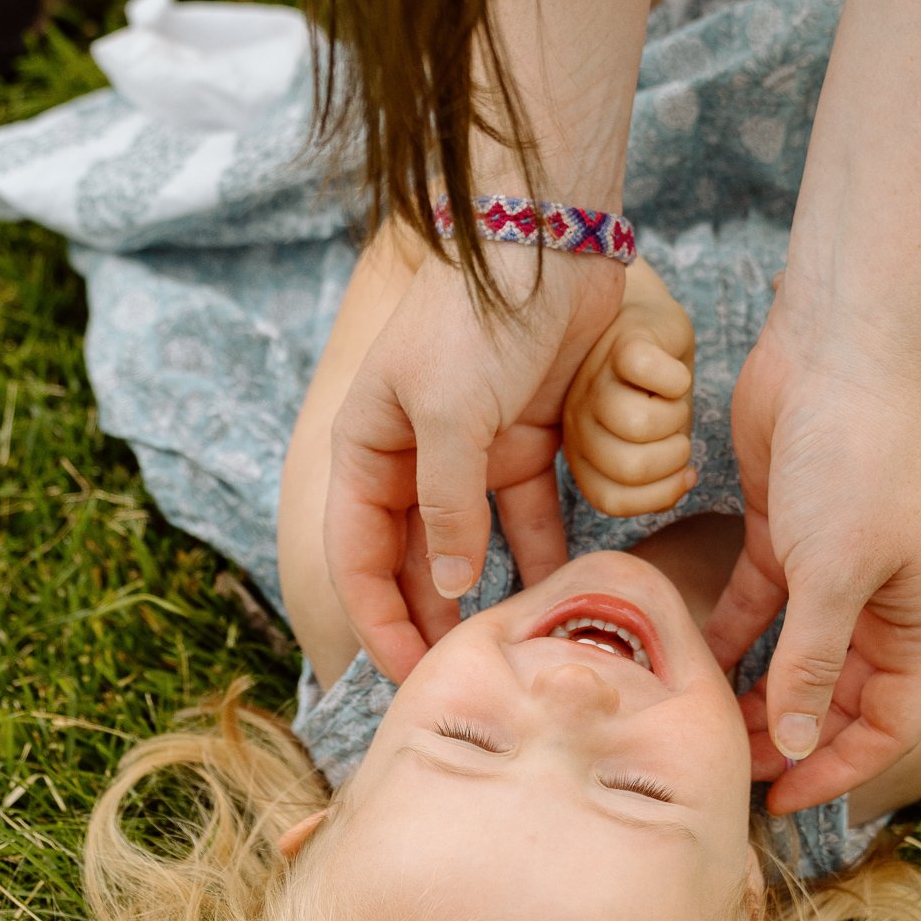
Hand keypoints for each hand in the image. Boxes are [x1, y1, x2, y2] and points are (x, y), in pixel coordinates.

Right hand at [325, 245, 625, 681]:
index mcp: (367, 447)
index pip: (358, 556)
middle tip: (467, 682)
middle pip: (411, 559)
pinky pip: (530, 512)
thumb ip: (445, 505)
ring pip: (473, 542)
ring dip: (488, 593)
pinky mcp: (527, 437)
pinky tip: (563, 592)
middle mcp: (412, 454)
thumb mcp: (449, 414)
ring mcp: (472, 447)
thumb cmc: (476, 317)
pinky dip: (543, 549)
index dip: (381, 621)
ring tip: (514, 648)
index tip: (412, 678)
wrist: (545, 239)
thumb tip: (446, 584)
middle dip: (433, 619)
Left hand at [562, 260, 695, 514]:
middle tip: (676, 431)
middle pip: (628, 467)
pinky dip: (677, 380)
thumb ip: (650, 478)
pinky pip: (655, 377)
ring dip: (676, 416)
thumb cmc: (648, 388)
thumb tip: (684, 483)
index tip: (683, 475)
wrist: (644, 315)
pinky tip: (674, 373)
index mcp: (580, 450)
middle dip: (671, 457)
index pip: (609, 498)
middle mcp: (577, 418)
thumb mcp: (646, 441)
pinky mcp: (621, 342)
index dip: (658, 495)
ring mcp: (594, 379)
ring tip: (671, 400)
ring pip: (639, 424)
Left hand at [705, 301, 920, 814]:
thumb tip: (793, 745)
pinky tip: (690, 662)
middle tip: (729, 773)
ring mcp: (829, 565)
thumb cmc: (854, 460)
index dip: (840, 767)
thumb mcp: (833, 574)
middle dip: (792, 740)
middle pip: (838, 698)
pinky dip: (731, 635)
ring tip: (706, 731)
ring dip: (757, 695)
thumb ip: (811, 663)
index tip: (781, 800)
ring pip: (793, 655)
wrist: (833, 350)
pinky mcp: (782, 531)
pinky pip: (757, 605)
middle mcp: (882, 599)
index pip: (890, 721)